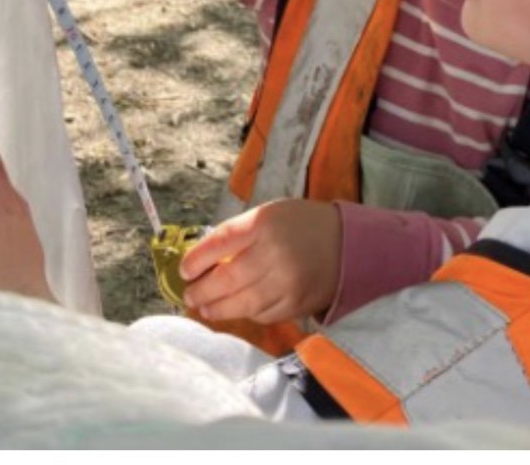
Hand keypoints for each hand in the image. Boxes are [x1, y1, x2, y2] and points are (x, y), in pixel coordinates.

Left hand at [179, 199, 342, 325]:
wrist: (346, 243)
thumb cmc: (299, 223)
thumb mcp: (267, 214)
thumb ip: (238, 233)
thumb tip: (204, 257)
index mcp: (263, 224)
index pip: (220, 242)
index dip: (197, 258)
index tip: (183, 269)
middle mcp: (274, 254)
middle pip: (228, 277)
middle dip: (203, 289)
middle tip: (188, 294)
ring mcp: (287, 283)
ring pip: (244, 302)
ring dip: (218, 308)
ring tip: (203, 307)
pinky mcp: (297, 305)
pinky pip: (263, 314)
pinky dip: (245, 314)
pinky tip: (234, 310)